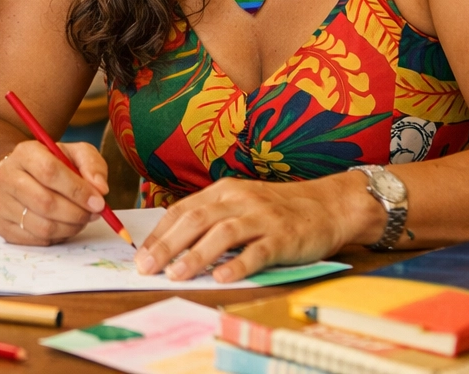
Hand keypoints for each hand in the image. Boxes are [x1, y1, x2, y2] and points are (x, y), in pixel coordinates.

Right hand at [0, 140, 108, 244]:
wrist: (23, 176)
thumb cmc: (54, 165)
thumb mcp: (76, 155)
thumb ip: (92, 166)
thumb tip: (100, 190)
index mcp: (24, 152)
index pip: (50, 171)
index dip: (77, 190)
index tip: (98, 202)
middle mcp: (5, 175)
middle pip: (44, 202)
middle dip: (76, 213)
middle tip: (93, 214)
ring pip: (41, 226)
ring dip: (69, 227)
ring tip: (81, 220)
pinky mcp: (0, 225)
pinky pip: (35, 240)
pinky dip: (56, 237)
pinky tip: (63, 226)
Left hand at [133, 174, 373, 282]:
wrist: (328, 205)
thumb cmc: (277, 210)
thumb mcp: (240, 204)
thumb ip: (212, 217)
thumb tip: (172, 243)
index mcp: (224, 191)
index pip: (183, 210)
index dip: (160, 232)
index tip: (140, 255)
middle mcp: (239, 200)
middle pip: (196, 219)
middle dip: (168, 244)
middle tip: (147, 267)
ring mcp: (262, 217)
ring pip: (223, 234)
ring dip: (196, 255)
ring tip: (176, 274)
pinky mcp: (284, 237)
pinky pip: (258, 251)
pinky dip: (239, 264)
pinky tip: (222, 277)